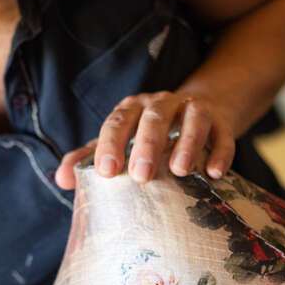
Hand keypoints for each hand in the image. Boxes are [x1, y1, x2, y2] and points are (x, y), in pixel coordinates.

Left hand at [55, 91, 235, 189]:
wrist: (198, 112)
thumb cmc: (148, 135)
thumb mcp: (119, 143)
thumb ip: (89, 159)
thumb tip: (62, 179)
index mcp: (131, 109)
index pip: (117, 122)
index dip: (110, 144)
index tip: (106, 171)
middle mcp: (161, 104)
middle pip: (152, 117)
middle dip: (146, 145)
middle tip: (141, 176)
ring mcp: (192, 109)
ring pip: (191, 119)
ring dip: (187, 143)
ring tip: (180, 171)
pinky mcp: (220, 121)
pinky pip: (222, 133)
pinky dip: (220, 151)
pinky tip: (214, 173)